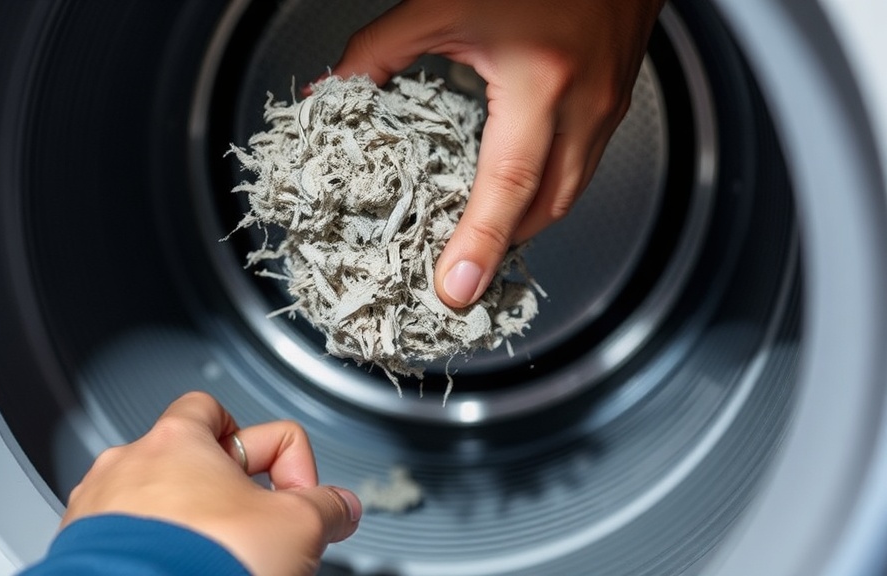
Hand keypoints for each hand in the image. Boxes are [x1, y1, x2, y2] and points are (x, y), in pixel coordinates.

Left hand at [60, 391, 361, 575]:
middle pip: (195, 464)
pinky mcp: (81, 551)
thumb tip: (339, 507)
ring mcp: (98, 508)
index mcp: (177, 439)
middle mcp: (128, 464)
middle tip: (257, 533)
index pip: (237, 420)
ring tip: (216, 561)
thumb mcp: (296, 527)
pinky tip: (181, 572)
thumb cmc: (200, 563)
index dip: (281, 459)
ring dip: (191, 527)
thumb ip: (325, 506)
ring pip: (159, 505)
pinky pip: (128, 540)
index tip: (296, 499)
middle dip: (232, 498)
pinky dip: (156, 553)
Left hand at [329, 0, 663, 306]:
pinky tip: (515, 188)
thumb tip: (330, 92)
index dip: (479, 243)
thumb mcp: (442, 0)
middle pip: (544, 206)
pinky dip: (546, 190)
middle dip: (501, 245)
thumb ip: (378, 51)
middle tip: (458, 271)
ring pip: (569, 192)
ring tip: (480, 239)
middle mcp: (585, 103)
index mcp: (540, 80)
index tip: (456, 288)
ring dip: (525, 221)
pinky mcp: (614, 99)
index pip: (507, 184)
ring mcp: (607, 104)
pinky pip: (582, 165)